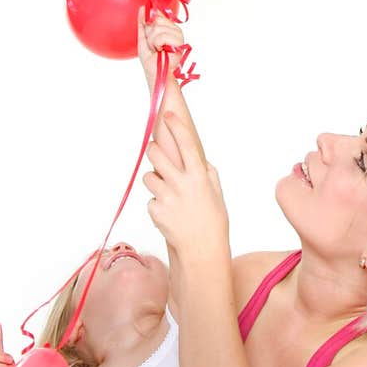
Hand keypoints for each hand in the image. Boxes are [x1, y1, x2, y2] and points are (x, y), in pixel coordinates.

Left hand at [137, 5, 184, 86]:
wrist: (156, 73)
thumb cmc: (151, 60)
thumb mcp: (143, 38)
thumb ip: (143, 23)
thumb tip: (142, 8)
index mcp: (168, 27)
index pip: (158, 14)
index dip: (150, 22)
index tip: (149, 34)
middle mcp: (174, 30)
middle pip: (157, 20)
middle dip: (150, 34)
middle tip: (153, 46)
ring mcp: (178, 35)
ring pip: (158, 28)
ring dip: (153, 41)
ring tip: (157, 50)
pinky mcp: (179, 43)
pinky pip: (163, 36)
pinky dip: (158, 44)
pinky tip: (162, 51)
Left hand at [143, 112, 229, 257]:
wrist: (202, 251)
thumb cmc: (213, 223)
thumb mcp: (217, 194)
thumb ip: (208, 174)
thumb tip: (201, 161)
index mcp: (199, 176)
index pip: (186, 143)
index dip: (176, 126)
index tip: (167, 114)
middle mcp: (182, 183)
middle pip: (156, 154)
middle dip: (152, 150)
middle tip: (154, 151)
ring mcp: (167, 197)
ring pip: (149, 177)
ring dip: (155, 182)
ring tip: (168, 196)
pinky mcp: (155, 211)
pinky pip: (150, 200)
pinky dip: (156, 204)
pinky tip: (169, 214)